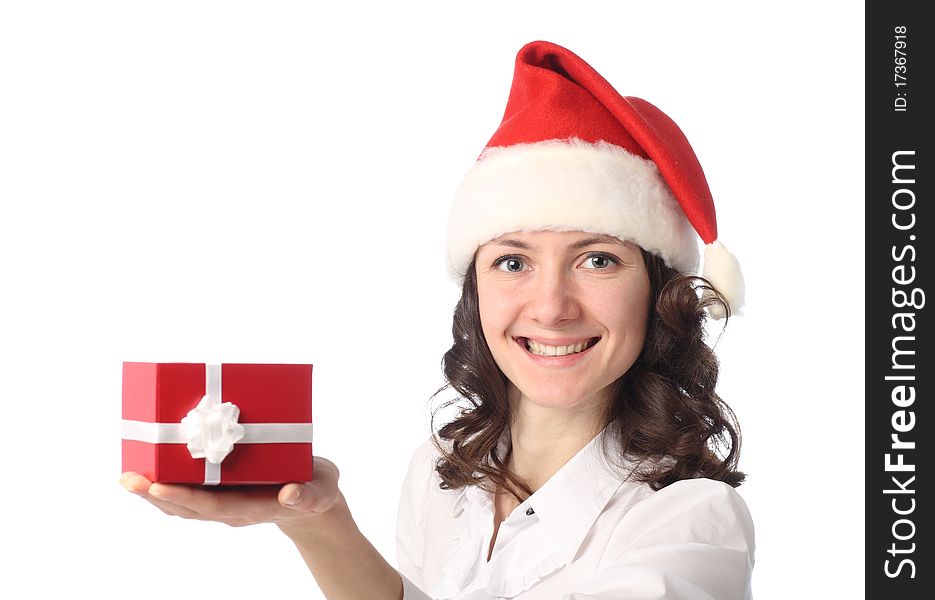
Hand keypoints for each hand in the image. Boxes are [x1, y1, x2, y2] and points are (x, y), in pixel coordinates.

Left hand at [119, 456, 342, 530]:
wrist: (314, 499)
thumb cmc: (318, 489)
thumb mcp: (323, 490)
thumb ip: (309, 494)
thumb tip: (290, 494)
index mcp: (256, 507)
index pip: (215, 506)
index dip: (185, 498)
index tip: (159, 487)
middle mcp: (234, 509)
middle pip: (188, 508)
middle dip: (156, 495)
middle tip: (128, 478)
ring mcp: (225, 503)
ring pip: (182, 504)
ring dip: (153, 493)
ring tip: (128, 476)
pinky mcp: (222, 494)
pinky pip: (189, 494)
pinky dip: (166, 484)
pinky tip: (150, 471)